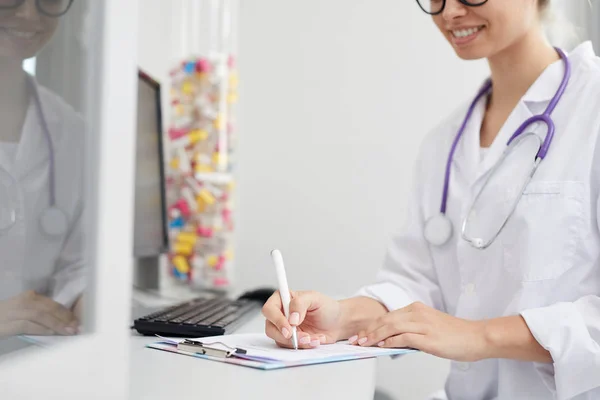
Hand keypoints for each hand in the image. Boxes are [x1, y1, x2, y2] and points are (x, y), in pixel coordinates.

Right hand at [0, 291, 79, 337]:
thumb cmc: (7, 318)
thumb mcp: (24, 311)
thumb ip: (40, 313)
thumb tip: (63, 322)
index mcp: (30, 296)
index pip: (52, 303)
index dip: (66, 312)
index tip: (77, 321)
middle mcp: (23, 301)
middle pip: (49, 308)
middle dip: (65, 318)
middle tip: (76, 327)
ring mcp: (15, 311)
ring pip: (41, 315)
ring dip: (57, 324)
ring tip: (67, 331)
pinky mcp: (7, 324)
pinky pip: (28, 325)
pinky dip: (41, 329)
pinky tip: (51, 333)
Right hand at [262, 290, 341, 348]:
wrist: (336, 323)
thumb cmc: (325, 307)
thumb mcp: (314, 298)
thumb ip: (300, 304)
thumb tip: (291, 319)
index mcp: (282, 299)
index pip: (269, 309)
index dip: (277, 319)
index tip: (290, 327)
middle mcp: (280, 314)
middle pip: (270, 328)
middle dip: (286, 335)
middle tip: (303, 336)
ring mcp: (284, 329)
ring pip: (280, 340)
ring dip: (298, 341)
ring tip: (313, 337)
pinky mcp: (290, 341)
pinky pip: (291, 347)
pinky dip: (304, 345)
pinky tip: (315, 340)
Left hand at [352, 302, 487, 361]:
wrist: (477, 337)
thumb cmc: (456, 335)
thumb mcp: (429, 328)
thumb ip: (411, 331)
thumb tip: (392, 341)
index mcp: (417, 309)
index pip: (388, 316)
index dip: (372, 326)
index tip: (360, 334)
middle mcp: (418, 313)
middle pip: (386, 320)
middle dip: (368, 331)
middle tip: (356, 340)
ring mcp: (423, 324)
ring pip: (391, 327)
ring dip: (375, 336)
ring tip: (364, 344)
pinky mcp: (428, 337)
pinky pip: (404, 337)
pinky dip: (390, 341)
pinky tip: (382, 347)